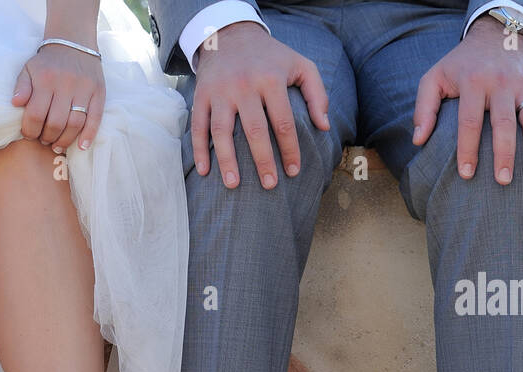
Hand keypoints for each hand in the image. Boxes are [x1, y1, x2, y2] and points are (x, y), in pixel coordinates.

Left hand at [13, 43, 105, 151]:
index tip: (29, 134)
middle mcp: (65, 84)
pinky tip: (81, 146)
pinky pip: (95, 118)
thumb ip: (21, 86)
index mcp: (45, 79)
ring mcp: (84, 88)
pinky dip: (89, 135)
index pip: (35, 114)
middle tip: (43, 140)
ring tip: (57, 145)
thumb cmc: (47, 62)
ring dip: (65, 140)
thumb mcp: (29, 69)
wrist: (73, 42)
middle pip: (55, 122)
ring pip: (75, 123)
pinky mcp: (99, 92)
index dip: (30, 130)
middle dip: (47, 137)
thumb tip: (15, 103)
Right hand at [192, 21, 329, 189]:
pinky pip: (198, 126)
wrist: (229, 34)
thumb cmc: (269, 57)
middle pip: (254, 130)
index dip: (290, 149)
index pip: (283, 122)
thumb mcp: (300, 64)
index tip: (294, 171)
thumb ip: (317, 94)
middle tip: (269, 185)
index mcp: (271, 79)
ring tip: (233, 185)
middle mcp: (244, 86)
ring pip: (222, 131)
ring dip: (227, 160)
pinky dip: (199, 150)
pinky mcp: (201, 96)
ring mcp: (220, 92)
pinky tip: (204, 171)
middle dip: (262, 161)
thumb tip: (324, 127)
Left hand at [413, 18, 522, 184]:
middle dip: (504, 154)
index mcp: (473, 82)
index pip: (470, 120)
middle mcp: (502, 82)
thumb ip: (424, 107)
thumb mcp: (434, 77)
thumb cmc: (461, 65)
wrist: (498, 35)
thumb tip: (418, 140)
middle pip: (504, 122)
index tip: (466, 174)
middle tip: (502, 181)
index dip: (468, 149)